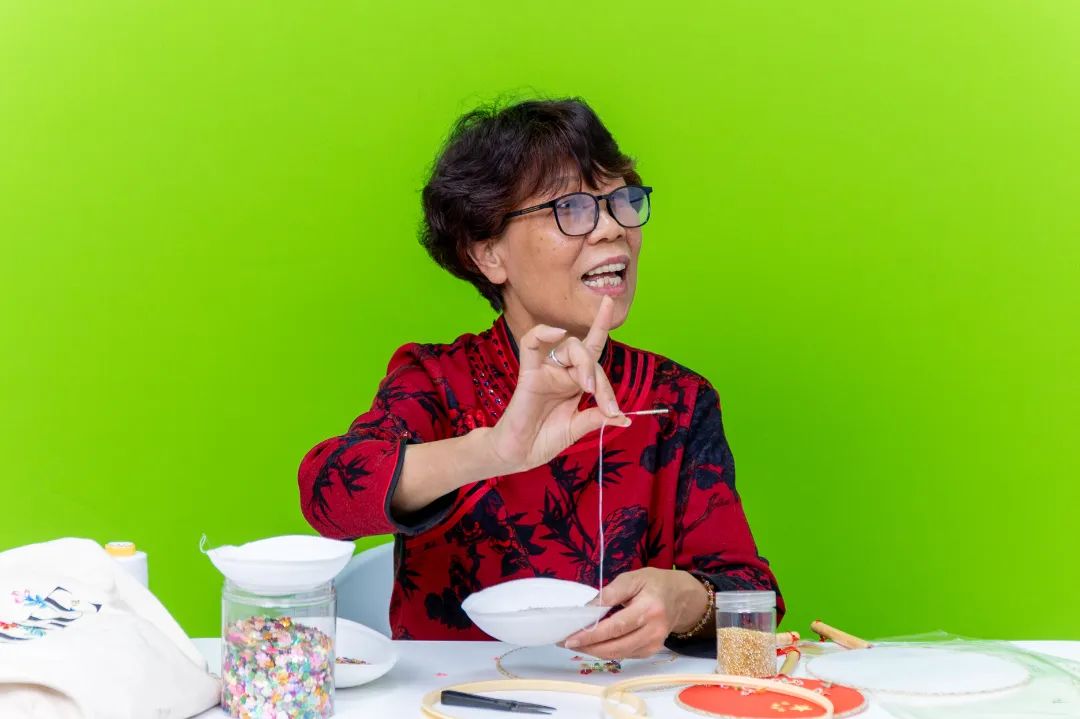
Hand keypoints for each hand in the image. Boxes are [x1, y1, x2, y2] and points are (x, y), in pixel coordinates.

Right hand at [483, 296, 629, 474]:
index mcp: (575, 381)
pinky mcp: (528, 373)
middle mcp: (562, 371)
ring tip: (587, 387)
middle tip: (604, 403)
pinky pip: (531, 342)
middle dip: (600, 375)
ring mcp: (545, 370)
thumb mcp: (578, 428)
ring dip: (585, 363)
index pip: (592, 347)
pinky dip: (544, 332)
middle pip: (587, 352)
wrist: (520, 454)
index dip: (600, 324)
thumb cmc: (544, 440)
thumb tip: (624, 417)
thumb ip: (598, 418)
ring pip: (569, 346)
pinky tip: (557, 333)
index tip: (609, 301)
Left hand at [561, 568, 707, 658]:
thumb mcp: (633, 578)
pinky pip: (624, 655)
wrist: (681, 597)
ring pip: (618, 654)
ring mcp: (654, 644)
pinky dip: (607, 651)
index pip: (615, 627)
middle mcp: (654, 630)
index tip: (570, 637)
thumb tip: (587, 609)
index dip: (591, 635)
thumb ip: (610, 593)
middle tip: (565, 642)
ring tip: (575, 643)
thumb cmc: (655, 584)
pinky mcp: (652, 651)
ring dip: (594, 651)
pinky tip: (593, 644)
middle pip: (615, 646)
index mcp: (649, 609)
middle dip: (588, 647)